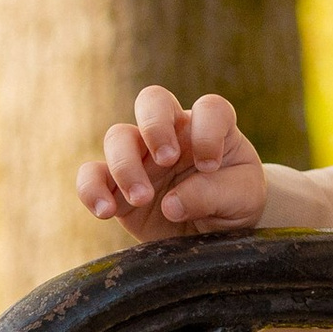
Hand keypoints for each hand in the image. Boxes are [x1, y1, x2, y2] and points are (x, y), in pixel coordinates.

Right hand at [76, 87, 267, 240]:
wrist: (216, 231)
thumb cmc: (235, 202)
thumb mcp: (241, 199)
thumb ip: (213, 195)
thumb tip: (171, 204)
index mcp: (211, 127)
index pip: (210, 109)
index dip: (208, 132)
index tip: (209, 166)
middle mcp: (173, 133)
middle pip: (152, 101)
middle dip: (155, 126)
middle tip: (166, 160)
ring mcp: (142, 156)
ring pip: (118, 136)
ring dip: (125, 166)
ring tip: (142, 198)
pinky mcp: (117, 184)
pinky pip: (92, 175)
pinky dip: (91, 189)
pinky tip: (105, 211)